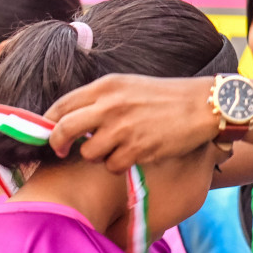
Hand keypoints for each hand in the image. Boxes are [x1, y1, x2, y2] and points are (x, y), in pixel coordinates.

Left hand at [45, 75, 217, 172]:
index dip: (49, 122)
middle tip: (61, 150)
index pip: (62, 105)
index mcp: (106, 87)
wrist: (203, 106)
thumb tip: (72, 121)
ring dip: (98, 156)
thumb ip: (101, 100)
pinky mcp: (138, 149)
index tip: (49, 133)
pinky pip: (113, 166)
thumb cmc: (166, 97)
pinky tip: (134, 156)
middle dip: (57, 144)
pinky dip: (120, 166)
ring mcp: (123, 128)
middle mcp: (110, 106)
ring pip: (89, 153)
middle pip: (64, 129)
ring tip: (116, 149)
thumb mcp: (129, 87)